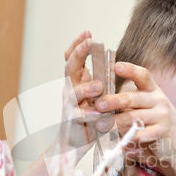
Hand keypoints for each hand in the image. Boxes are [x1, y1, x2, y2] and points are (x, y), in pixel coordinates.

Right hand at [60, 31, 104, 149]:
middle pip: (70, 68)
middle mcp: (70, 91)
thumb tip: (105, 62)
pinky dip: (89, 114)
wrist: (72, 144)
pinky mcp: (72, 122)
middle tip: (90, 43)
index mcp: (76, 82)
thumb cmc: (87, 119)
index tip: (88, 32)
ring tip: (98, 86)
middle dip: (79, 54)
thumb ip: (97, 81)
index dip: (78, 45)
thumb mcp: (93, 96)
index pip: (73, 59)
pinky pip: (79, 116)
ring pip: (74, 93)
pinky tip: (99, 113)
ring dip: (86, 88)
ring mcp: (69, 106)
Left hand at [94, 62, 175, 162]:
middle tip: (99, 105)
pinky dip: (133, 136)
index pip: (142, 76)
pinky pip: (146, 133)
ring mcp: (162, 115)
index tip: (116, 66)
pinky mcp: (163, 131)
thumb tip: (100, 103)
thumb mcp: (145, 105)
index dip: (130, 70)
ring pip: (136, 117)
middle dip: (114, 101)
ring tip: (101, 126)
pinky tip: (121, 139)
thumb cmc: (155, 119)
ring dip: (117, 122)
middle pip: (134, 98)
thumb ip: (128, 102)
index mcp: (151, 90)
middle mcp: (158, 99)